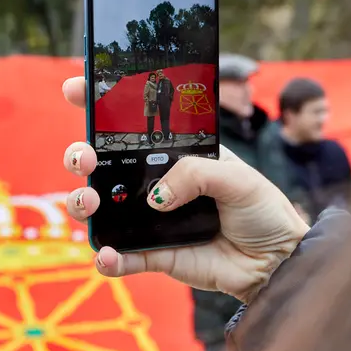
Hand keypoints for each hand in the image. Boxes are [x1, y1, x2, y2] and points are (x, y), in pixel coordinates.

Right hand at [62, 77, 309, 302]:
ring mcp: (147, 220)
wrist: (276, 261)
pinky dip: (107, 259)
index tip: (74, 88)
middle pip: (99, 164)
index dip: (98, 105)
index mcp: (172, 155)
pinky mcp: (152, 255)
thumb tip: (156, 197)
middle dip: (79, 156)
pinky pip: (120, 258)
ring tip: (90, 202)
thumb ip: (196, 174)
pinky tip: (107, 256)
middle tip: (86, 158)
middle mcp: (153, 184)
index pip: (129, 126)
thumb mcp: (238, 178)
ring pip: (97, 208)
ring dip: (81, 202)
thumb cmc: (261, 210)